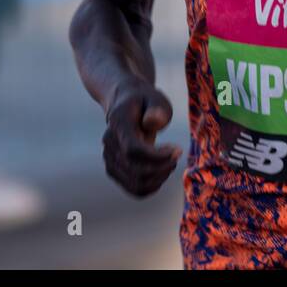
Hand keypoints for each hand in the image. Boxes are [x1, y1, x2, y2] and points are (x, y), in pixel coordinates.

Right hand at [101, 78, 181, 196]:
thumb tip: (152, 123)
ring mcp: (109, 158)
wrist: (125, 104)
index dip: (157, 156)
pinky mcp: (114, 170)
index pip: (133, 150)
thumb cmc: (145, 101)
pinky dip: (152, 186)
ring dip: (159, 178)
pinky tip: (162, 171)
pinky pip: (134, 189)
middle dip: (163, 168)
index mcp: (118, 123)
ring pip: (135, 184)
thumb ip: (157, 108)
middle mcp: (109, 143)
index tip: (177, 150)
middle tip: (177, 154)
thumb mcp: (156, 98)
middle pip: (136, 170)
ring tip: (170, 162)